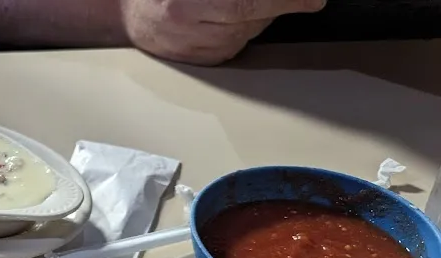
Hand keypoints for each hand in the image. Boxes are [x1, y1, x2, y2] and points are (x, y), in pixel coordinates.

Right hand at [120, 0, 326, 64]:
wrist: (133, 15)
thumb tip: (276, 0)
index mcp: (183, 8)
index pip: (245, 5)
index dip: (283, 1)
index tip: (314, 0)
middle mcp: (192, 33)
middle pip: (255, 17)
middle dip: (279, 2)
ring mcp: (201, 52)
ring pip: (254, 30)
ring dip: (261, 12)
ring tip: (230, 3)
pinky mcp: (209, 62)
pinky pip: (243, 41)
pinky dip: (247, 25)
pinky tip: (227, 15)